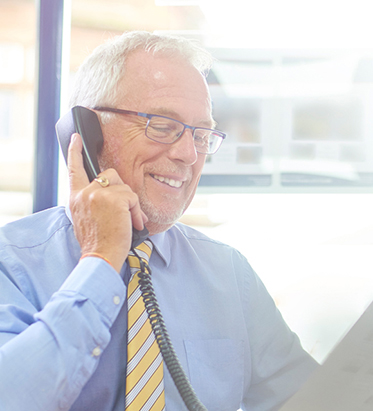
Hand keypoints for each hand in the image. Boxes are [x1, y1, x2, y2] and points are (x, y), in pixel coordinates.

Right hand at [68, 133, 146, 271]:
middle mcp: (84, 193)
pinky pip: (132, 197)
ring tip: (129, 221)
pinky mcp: (114, 199)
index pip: (74, 170)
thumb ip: (92, 201)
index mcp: (76, 198)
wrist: (100, 256)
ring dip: (130, 203)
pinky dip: (136, 211)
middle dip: (121, 190)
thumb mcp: (86, 218)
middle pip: (108, 175)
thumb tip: (110, 193)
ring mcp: (98, 194)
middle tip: (124, 210)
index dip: (75, 152)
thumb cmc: (98, 242)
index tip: (76, 138)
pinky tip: (133, 223)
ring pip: (123, 186)